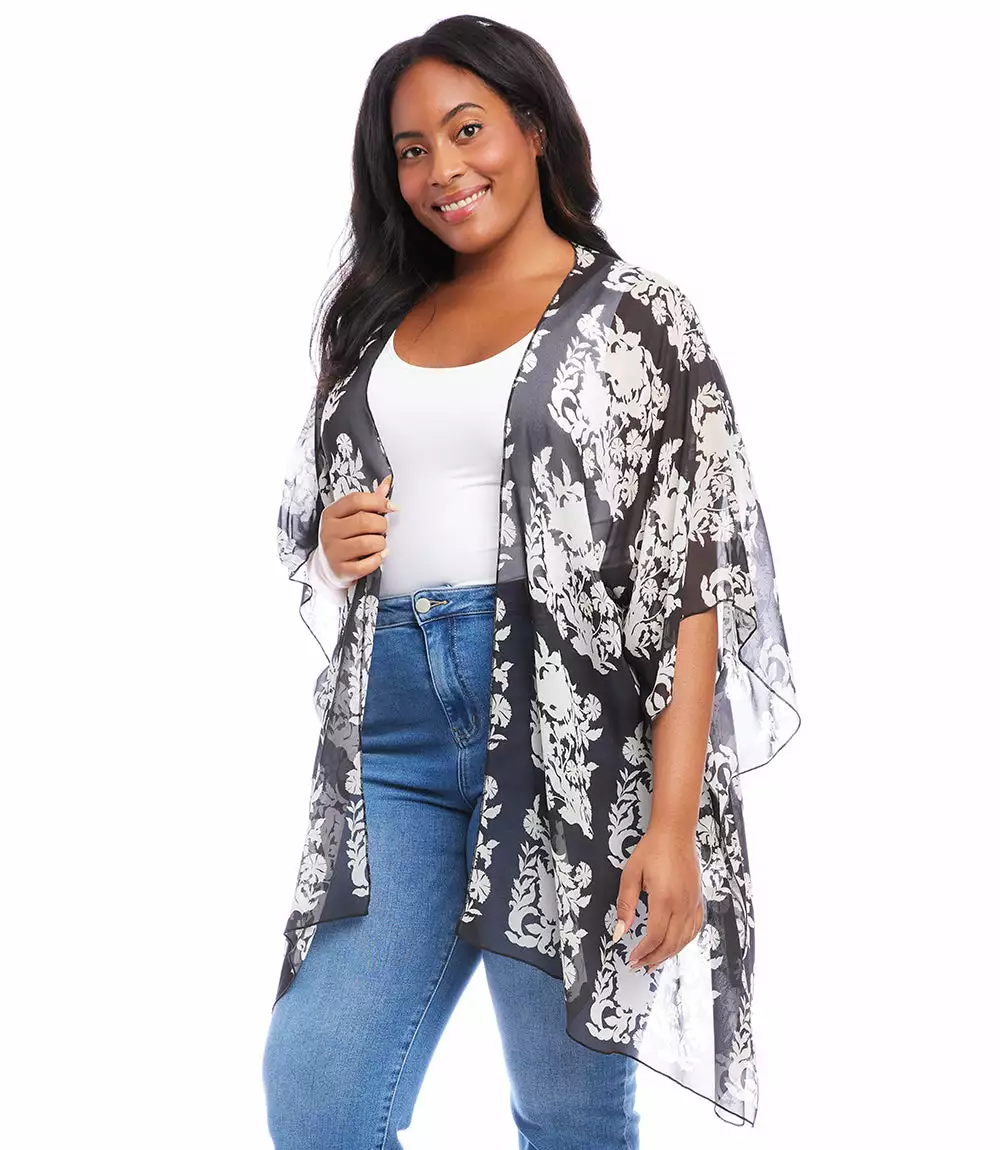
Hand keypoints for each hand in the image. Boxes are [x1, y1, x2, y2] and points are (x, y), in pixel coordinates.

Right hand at [319, 474, 397, 584]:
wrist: (328, 566)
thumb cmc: (343, 538)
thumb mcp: (350, 517)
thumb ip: (369, 501)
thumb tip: (386, 484)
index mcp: (332, 513)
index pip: (356, 500)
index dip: (378, 501)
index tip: (390, 507)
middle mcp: (330, 531)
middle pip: (364, 521)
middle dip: (381, 524)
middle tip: (382, 529)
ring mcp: (333, 551)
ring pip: (368, 543)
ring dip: (381, 543)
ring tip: (379, 543)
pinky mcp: (341, 569)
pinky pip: (367, 564)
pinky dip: (378, 559)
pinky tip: (379, 555)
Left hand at [612, 824, 704, 971]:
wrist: (675, 832)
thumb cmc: (653, 849)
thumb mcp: (631, 874)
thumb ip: (625, 904)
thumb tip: (619, 931)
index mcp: (664, 899)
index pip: (654, 937)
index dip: (642, 952)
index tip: (631, 958)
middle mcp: (682, 905)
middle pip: (670, 943)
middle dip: (654, 958)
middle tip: (640, 965)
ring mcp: (693, 903)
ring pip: (684, 939)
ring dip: (669, 954)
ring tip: (654, 961)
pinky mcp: (699, 900)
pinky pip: (695, 928)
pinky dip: (685, 941)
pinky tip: (675, 945)